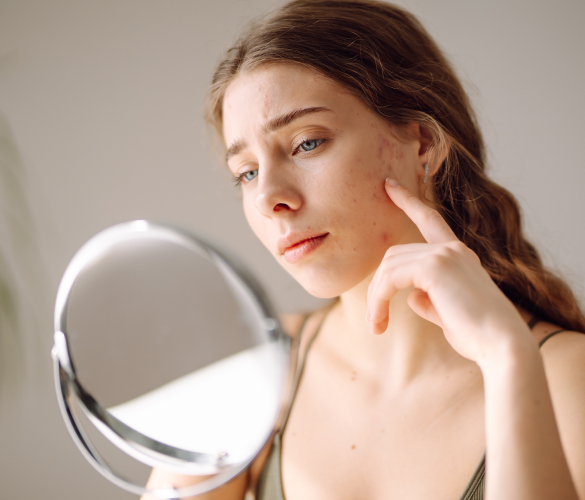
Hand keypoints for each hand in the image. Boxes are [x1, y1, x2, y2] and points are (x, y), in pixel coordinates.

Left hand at [366, 178, 529, 363]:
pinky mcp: (436, 266)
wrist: (502, 346)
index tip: (389, 185)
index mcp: (459, 256)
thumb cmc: (479, 336)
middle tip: (374, 321)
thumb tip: (411, 296)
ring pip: (389, 266)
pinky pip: (391, 276)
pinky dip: (379, 298)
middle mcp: (452, 249)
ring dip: (376, 298)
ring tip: (376, 326)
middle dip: (377, 288)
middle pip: (394, 256)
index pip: (429, 219)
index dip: (407, 200)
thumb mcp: (448, 314)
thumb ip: (429, 300)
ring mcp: (445, 254)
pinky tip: (380, 319)